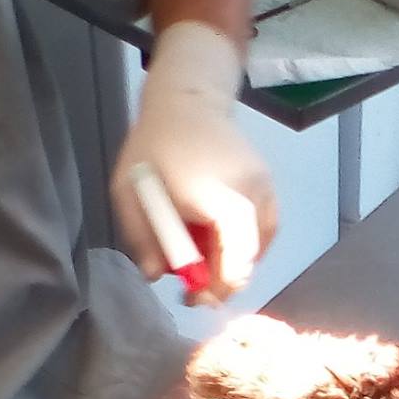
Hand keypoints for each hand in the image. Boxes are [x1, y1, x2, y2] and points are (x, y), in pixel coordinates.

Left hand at [113, 21, 276, 305]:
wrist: (186, 100)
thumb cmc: (153, 147)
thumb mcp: (130, 194)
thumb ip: (143, 238)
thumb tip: (156, 277)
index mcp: (219, 198)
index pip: (236, 259)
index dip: (217, 287)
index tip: (193, 298)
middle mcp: (251, 194)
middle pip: (249, 258)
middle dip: (223, 280)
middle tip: (194, 289)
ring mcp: (266, 188)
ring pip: (260, 246)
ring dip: (234, 261)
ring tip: (203, 259)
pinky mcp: (268, 184)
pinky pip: (264, 228)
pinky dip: (245, 244)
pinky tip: (220, 242)